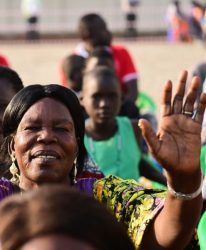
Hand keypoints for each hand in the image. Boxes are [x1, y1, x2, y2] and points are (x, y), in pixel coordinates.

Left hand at [139, 70, 205, 192]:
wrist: (180, 169)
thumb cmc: (165, 159)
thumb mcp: (154, 146)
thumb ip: (148, 133)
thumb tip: (140, 120)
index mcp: (164, 122)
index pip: (166, 103)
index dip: (167, 92)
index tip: (169, 81)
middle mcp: (175, 120)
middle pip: (179, 99)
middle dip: (181, 86)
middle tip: (185, 71)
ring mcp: (186, 123)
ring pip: (190, 103)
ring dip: (193, 92)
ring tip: (197, 78)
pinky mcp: (196, 128)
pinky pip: (200, 114)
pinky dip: (203, 104)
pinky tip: (205, 94)